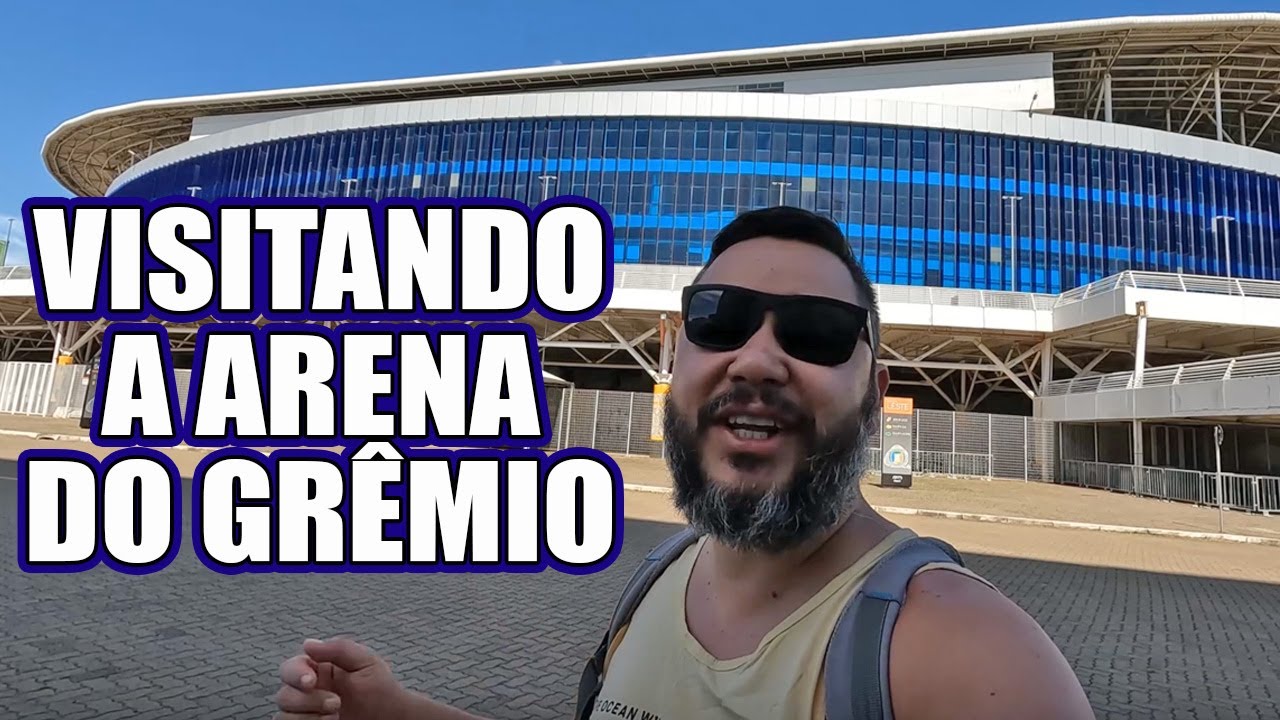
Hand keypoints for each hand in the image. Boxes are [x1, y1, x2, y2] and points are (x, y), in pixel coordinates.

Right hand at [274, 637, 405, 719]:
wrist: (392, 718)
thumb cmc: (381, 690)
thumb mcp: (366, 662)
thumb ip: (339, 649)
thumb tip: (307, 643)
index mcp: (317, 670)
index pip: (290, 669)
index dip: (295, 674)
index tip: (311, 681)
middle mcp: (308, 692)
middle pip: (284, 695)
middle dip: (307, 700)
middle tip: (337, 703)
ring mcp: (307, 713)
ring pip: (284, 716)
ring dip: (307, 717)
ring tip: (336, 717)